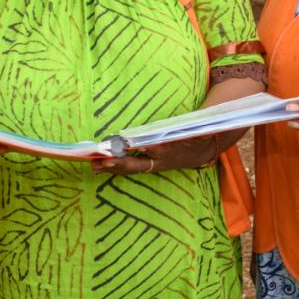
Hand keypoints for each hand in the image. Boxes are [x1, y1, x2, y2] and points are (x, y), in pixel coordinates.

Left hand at [90, 129, 246, 174]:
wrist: (200, 153)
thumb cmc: (195, 137)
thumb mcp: (199, 133)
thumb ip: (199, 133)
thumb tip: (204, 130)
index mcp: (171, 151)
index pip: (156, 150)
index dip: (146, 149)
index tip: (133, 145)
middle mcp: (159, 161)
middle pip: (137, 164)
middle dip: (120, 163)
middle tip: (103, 161)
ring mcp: (152, 165)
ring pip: (129, 168)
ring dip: (112, 167)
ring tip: (94, 166)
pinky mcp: (146, 166)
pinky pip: (128, 168)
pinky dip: (114, 168)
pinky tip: (99, 167)